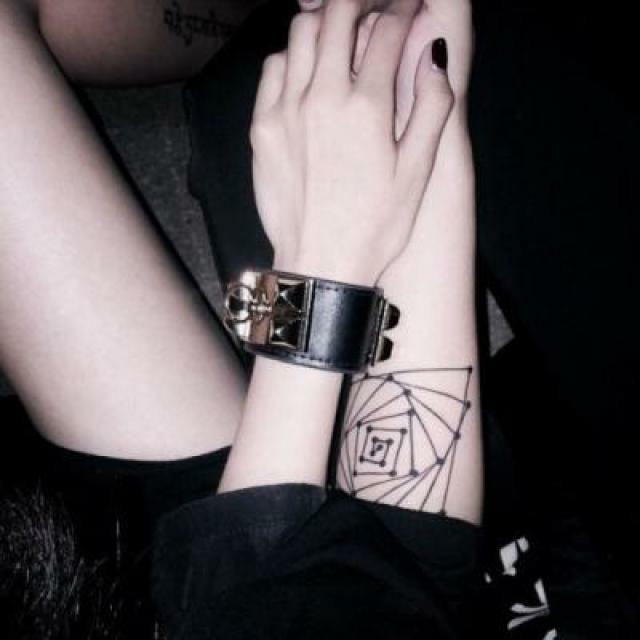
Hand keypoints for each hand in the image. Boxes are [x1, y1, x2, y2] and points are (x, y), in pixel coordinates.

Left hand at [251, 0, 453, 285]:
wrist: (321, 264)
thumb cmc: (375, 227)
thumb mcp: (418, 173)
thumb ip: (432, 108)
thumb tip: (433, 56)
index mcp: (366, 108)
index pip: (385, 31)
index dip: (402, 9)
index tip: (407, 7)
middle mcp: (322, 99)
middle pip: (337, 15)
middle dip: (359, 1)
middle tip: (374, 6)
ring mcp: (286, 110)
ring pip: (301, 34)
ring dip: (325, 22)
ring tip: (341, 31)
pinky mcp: (262, 127)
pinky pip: (273, 68)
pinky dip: (293, 56)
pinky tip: (307, 71)